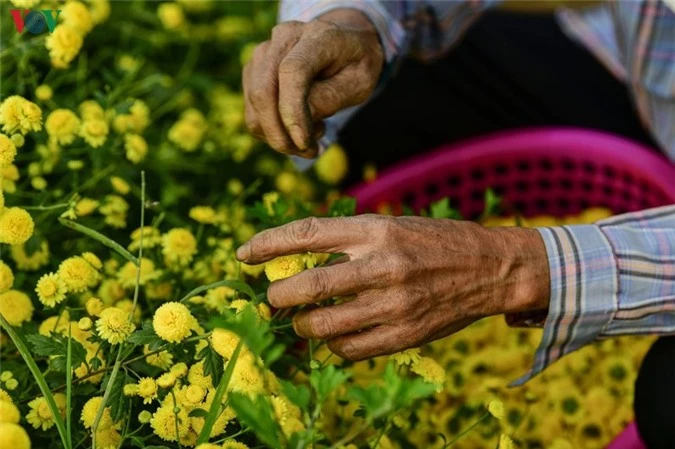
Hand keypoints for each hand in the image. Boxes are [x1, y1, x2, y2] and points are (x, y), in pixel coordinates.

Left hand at [236, 215, 549, 360]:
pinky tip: (335, 336)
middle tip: (273, 300)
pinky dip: (333, 345)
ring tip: (302, 322)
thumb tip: (299, 259)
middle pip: (307, 285)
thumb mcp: (393, 226)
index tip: (244, 254)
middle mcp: (381, 264)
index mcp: (376, 230)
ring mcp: (393, 302)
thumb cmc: (435, 243)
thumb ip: (350, 240)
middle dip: (278, 297)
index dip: (268, 243)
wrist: (490, 268)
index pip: (307, 233)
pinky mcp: (405, 333)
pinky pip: (351, 348)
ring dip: (303, 326)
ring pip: (324, 323)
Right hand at [242, 10, 383, 156]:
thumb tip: (297, 121)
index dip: (293, 111)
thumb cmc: (355, 67)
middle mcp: (282, 39)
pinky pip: (252, 112)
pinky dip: (272, 131)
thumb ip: (330, 98)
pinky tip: (299, 127)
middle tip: (308, 152)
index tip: (304, 143)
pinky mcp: (253, 72)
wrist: (344, 49)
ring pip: (254, 107)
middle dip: (281, 134)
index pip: (292, 71)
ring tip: (312, 136)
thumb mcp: (358, 84)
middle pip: (263, 91)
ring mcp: (262, 54)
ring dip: (279, 136)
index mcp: (316, 35)